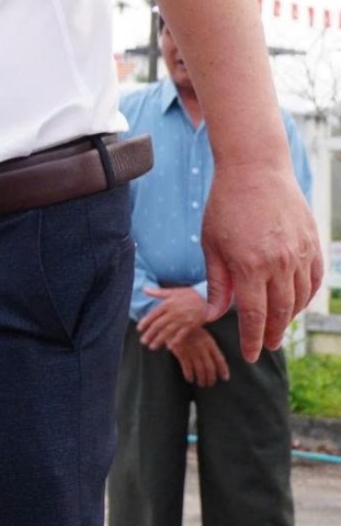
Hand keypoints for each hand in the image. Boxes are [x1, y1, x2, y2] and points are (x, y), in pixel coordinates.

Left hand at [138, 285, 210, 351]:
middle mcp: (174, 313)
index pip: (153, 314)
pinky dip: (175, 341)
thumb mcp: (173, 291)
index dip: (145, 322)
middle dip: (150, 334)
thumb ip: (158, 292)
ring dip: (159, 340)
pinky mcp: (192, 325)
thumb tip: (144, 289)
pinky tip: (169, 347)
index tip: (139, 329)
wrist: (209, 298)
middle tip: (143, 341)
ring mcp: (183, 320)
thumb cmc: (190, 295)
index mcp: (168, 304)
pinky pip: (182, 335)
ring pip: (168, 332)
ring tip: (152, 347)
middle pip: (158, 325)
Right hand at [168, 324, 231, 386]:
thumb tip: (213, 358)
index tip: (225, 378)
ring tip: (201, 384)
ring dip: (201, 379)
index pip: (220, 359)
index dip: (223, 370)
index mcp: (209, 342)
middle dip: (211, 378)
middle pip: (210, 367)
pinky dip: (189, 375)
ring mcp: (192, 350)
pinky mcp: (181, 352)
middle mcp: (202, 348)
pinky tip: (190, 379)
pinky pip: (187, 367)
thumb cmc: (187, 328)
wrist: (172, 321)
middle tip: (210, 384)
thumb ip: (208, 344)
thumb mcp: (201, 333)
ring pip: (200, 369)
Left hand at [200, 162, 321, 361]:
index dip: (251, 338)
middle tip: (264, 346)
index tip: (249, 355)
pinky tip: (295, 303)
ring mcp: (300, 253)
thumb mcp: (211, 244)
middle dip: (271, 334)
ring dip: (289, 317)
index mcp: (249, 266)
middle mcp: (279, 263)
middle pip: (279, 312)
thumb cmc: (225, 205)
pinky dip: (306, 296)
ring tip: (277, 327)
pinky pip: (313, 280)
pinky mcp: (312, 243)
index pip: (253, 315)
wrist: (256, 170)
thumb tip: (214, 315)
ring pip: (300, 298)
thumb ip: (216, 283)